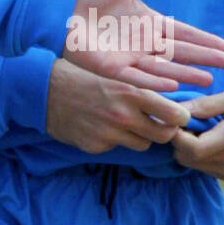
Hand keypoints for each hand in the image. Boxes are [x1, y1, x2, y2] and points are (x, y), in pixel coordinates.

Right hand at [45, 58, 190, 153]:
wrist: (43, 91)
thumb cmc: (80, 77)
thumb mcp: (113, 77)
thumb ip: (138, 92)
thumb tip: (168, 105)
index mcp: (131, 93)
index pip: (174, 114)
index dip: (179, 117)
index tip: (178, 116)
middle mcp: (123, 115)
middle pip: (164, 135)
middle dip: (163, 131)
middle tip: (156, 124)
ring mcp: (110, 134)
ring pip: (142, 144)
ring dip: (138, 137)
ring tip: (124, 123)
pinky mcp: (96, 147)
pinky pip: (116, 147)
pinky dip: (113, 140)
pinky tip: (100, 126)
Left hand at [65, 0, 223, 90]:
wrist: (57, 4)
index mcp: (146, 21)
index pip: (182, 32)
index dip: (204, 40)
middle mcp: (141, 41)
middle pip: (179, 52)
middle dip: (204, 58)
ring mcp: (128, 56)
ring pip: (163, 67)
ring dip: (186, 74)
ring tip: (209, 79)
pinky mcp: (111, 68)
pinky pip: (137, 77)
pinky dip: (154, 81)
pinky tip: (174, 84)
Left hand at [171, 87, 223, 181]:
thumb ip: (206, 104)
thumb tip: (178, 109)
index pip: (191, 147)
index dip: (175, 134)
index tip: (173, 117)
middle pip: (186, 158)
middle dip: (178, 139)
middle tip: (184, 120)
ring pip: (192, 164)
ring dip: (187, 147)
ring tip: (198, 127)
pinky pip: (203, 168)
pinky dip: (198, 155)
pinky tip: (208, 138)